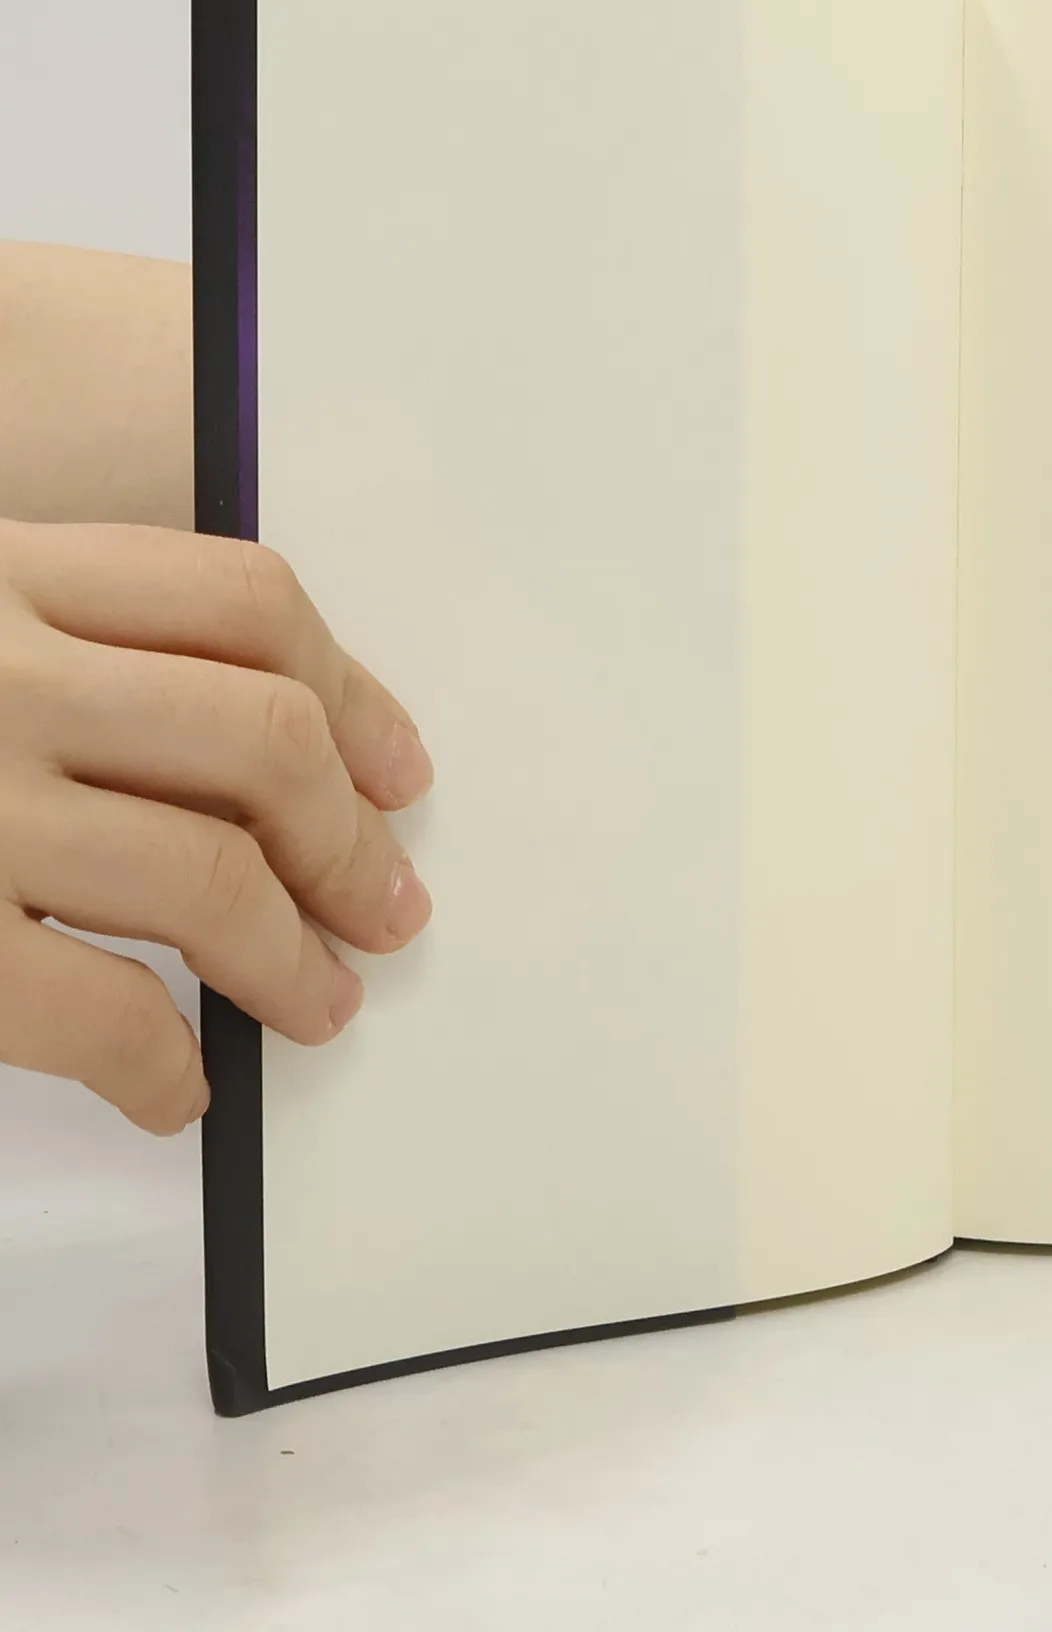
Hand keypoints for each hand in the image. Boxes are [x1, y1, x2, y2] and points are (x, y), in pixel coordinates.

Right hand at [0, 523, 432, 1132]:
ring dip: (292, 958)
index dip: (353, 693)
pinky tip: (176, 1086)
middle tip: (389, 909)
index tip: (402, 773)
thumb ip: (70, 646)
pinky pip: (94, 1010)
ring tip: (321, 1004)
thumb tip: (278, 753)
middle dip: (350, 842)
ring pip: (207, 874)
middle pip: (261, 738)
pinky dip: (157, 1061)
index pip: (243, 601)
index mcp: (7, 575)